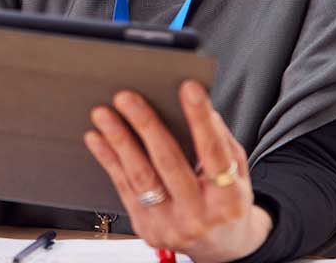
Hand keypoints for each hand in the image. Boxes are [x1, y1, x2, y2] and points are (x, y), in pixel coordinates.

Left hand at [85, 81, 272, 262]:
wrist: (221, 249)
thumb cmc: (228, 204)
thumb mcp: (238, 175)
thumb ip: (222, 143)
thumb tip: (202, 108)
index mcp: (229, 199)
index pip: (214, 153)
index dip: (201, 119)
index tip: (189, 88)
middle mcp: (200, 215)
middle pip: (169, 163)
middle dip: (146, 126)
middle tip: (127, 97)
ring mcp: (171, 225)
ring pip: (141, 177)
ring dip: (119, 141)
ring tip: (104, 114)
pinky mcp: (147, 228)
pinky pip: (123, 189)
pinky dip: (109, 160)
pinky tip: (97, 138)